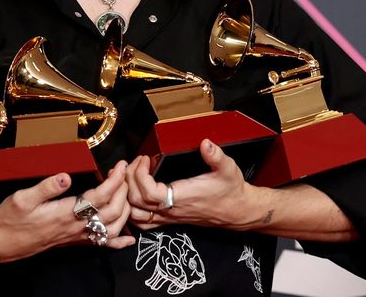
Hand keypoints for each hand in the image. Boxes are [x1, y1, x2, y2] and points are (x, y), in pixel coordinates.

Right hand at [0, 160, 134, 261]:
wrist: (2, 244)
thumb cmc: (10, 220)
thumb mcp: (21, 198)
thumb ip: (46, 187)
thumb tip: (65, 176)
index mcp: (65, 214)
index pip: (99, 197)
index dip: (114, 181)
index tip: (120, 166)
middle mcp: (74, 227)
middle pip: (112, 212)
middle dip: (123, 192)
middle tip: (124, 173)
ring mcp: (75, 236)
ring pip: (111, 229)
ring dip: (124, 211)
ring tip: (125, 193)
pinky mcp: (73, 241)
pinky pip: (101, 244)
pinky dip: (118, 242)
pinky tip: (128, 238)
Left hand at [126, 139, 268, 230]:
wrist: (237, 211)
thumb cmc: (230, 190)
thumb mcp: (228, 169)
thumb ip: (216, 156)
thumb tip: (205, 143)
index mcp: (182, 197)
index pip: (149, 192)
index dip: (140, 174)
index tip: (145, 158)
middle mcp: (172, 210)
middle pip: (136, 202)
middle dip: (130, 179)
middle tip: (136, 162)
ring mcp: (169, 217)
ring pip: (136, 215)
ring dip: (128, 195)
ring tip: (132, 176)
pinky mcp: (170, 220)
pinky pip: (144, 222)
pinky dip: (133, 209)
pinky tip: (135, 193)